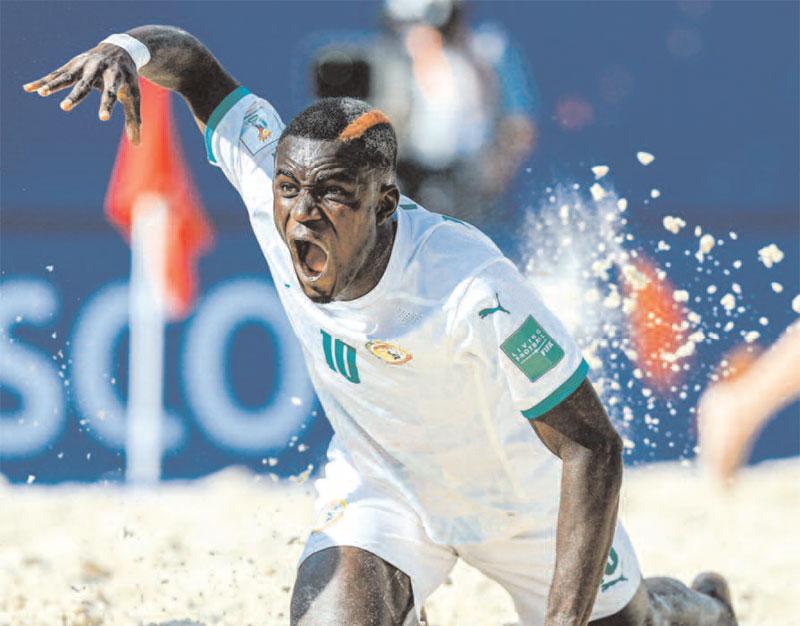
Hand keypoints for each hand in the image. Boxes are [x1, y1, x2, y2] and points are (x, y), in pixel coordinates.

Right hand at [23, 43, 141, 143]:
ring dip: (54, 85)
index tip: (103, 118)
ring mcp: (83, 65)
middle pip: (85, 84)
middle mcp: (98, 69)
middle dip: (75, 95)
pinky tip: (29, 88)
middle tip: (65, 107)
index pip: (111, 93)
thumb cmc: (127, 78)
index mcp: (116, 76)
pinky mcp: (73, 64)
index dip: (107, 105)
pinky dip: (44, 81)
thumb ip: (133, 119)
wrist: (120, 49)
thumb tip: (137, 145)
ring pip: (67, 76)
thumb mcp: (134, 95)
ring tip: (42, 94)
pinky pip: (56, 74)